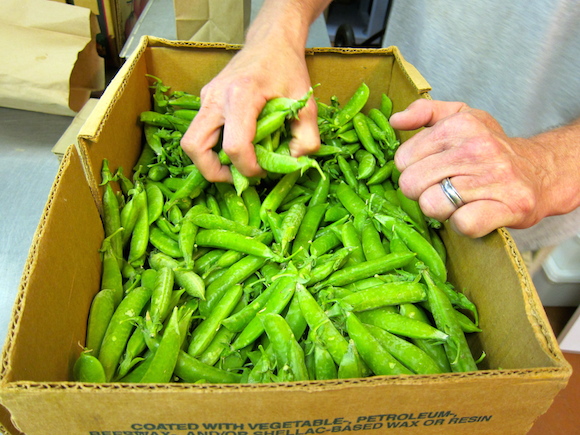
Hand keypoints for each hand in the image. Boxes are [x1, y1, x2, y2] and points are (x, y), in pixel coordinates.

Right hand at [180, 39, 319, 182]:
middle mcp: (216, 97)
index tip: (263, 171)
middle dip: (213, 171)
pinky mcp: (206, 99)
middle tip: (237, 177)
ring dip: (209, 161)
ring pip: (191, 141)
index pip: (234, 146)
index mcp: (241, 96)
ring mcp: (206, 97)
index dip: (248, 168)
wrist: (271, 40)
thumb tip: (294, 163)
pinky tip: (238, 146)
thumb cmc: (288, 68)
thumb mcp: (306, 103)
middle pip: (194, 146)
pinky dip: (213, 147)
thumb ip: (306, 137)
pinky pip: (201, 131)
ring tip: (235, 166)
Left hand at [390, 99, 552, 237]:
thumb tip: (396, 120)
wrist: (540, 171)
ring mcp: (494, 177)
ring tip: (458, 200)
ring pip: (431, 205)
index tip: (433, 170)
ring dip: (441, 210)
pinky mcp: (509, 206)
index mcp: (458, 125)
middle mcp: (476, 148)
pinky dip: (462, 224)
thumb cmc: (489, 147)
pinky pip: (463, 224)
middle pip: (411, 184)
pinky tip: (472, 213)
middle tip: (443, 188)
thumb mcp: (460, 116)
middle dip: (422, 192)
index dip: (413, 170)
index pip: (402, 159)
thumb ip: (424, 112)